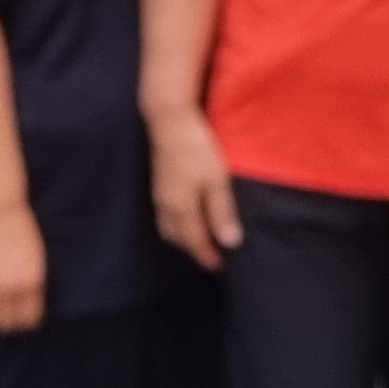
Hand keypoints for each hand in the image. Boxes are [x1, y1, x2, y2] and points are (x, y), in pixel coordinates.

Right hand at [0, 206, 49, 332]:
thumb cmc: (21, 233)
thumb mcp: (36, 261)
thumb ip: (32, 286)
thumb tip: (25, 308)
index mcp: (30, 283)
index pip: (29, 317)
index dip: (28, 322)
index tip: (26, 321)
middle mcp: (9, 288)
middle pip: (8, 322)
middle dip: (10, 325)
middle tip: (9, 323)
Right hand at [146, 106, 244, 271]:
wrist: (169, 119)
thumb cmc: (196, 148)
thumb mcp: (216, 179)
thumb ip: (222, 212)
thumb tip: (230, 242)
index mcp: (180, 208)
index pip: (194, 241)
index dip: (206, 256)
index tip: (219, 267)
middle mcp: (165, 206)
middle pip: (177, 238)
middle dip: (192, 250)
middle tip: (211, 256)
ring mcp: (159, 194)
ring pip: (168, 227)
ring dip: (183, 238)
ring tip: (200, 240)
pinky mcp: (158, 183)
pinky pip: (165, 215)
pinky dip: (177, 224)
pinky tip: (187, 217)